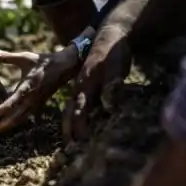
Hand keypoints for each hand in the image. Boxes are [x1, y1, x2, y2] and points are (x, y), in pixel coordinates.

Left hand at [0, 47, 79, 134]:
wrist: (64, 67)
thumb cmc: (44, 61)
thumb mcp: (25, 57)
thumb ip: (7, 56)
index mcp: (27, 88)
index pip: (10, 105)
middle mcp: (31, 100)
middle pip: (13, 119)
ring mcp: (35, 105)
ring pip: (18, 121)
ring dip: (5, 126)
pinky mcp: (37, 106)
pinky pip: (23, 118)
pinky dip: (12, 123)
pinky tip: (3, 124)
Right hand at [63, 24, 131, 141]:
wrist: (110, 36)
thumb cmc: (114, 52)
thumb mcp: (116, 67)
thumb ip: (113, 85)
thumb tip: (108, 104)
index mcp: (85, 85)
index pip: (78, 111)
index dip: (79, 128)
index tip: (80, 144)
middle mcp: (80, 89)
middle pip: (70, 113)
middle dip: (69, 131)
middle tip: (69, 150)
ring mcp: (83, 88)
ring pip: (73, 110)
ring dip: (71, 126)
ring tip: (71, 142)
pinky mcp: (89, 87)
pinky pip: (81, 105)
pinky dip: (78, 117)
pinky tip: (83, 125)